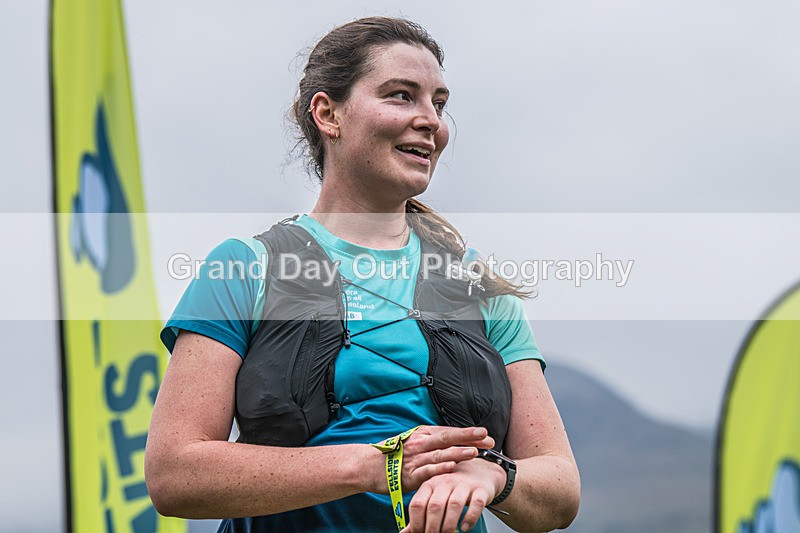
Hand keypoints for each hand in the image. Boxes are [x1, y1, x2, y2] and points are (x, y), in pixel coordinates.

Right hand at [369, 426, 494, 493]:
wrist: (371, 466)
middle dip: (468, 437)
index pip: (450, 431)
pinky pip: (427, 470)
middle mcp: (421, 443)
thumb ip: (434, 440)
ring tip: (474, 452)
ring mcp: (416, 458)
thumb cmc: (396, 454)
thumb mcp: (416, 441)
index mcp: (424, 434)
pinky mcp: (411, 474)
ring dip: (458, 452)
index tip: (485, 434)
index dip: (468, 433)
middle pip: (447, 438)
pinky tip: (452, 468)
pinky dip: (440, 469)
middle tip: (486, 438)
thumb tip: (456, 439)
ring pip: (440, 454)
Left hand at [402, 458, 505, 532]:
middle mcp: (445, 482)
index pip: (417, 504)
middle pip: (435, 506)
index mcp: (430, 484)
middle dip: (432, 527)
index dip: (416, 523)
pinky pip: (475, 504)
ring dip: (449, 524)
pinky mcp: (480, 490)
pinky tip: (464, 527)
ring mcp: (464, 485)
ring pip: (454, 505)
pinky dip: (470, 517)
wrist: (479, 472)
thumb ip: (420, 514)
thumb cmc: (452, 488)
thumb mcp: (434, 496)